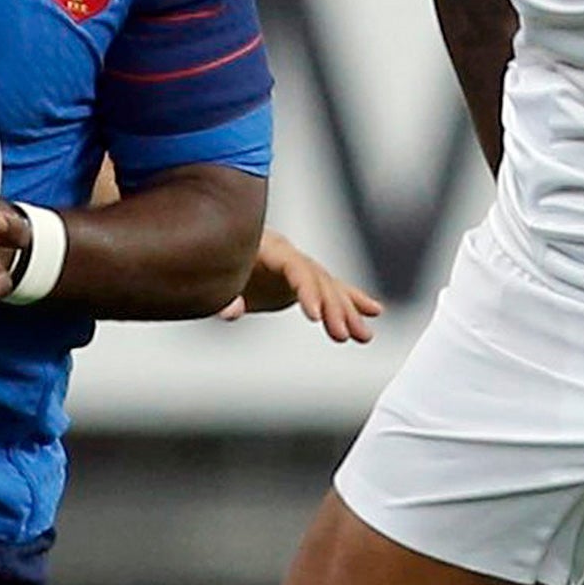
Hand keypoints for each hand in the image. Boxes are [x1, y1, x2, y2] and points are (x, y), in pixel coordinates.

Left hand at [218, 229, 381, 341]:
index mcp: (265, 248)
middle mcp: (286, 254)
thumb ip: (222, 296)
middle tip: (344, 335)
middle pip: (316, 278)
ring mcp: (295, 266)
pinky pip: (330, 288)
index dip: (307, 290)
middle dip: (332, 307)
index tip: (316, 315)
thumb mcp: (213, 280)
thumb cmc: (210, 262)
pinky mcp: (299, 280)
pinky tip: (374, 312)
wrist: (209, 251)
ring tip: (363, 336)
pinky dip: (351, 299)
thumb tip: (229, 311)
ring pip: (328, 286)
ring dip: (347, 311)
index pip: (294, 267)